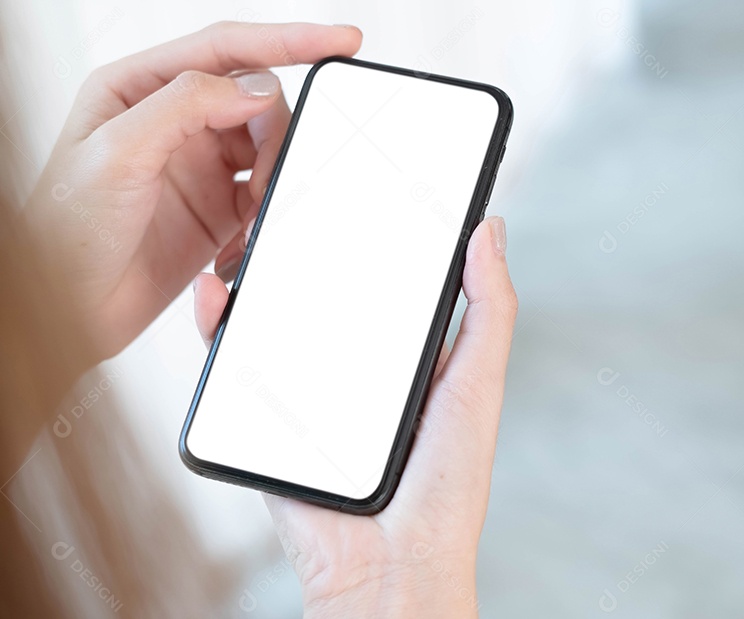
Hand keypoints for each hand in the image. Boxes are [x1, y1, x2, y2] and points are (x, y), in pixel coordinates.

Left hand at [24, 22, 362, 359]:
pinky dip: (267, 216)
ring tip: (253, 216)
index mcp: (137, 89)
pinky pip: (266, 197)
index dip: (288, 40)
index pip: (225, 48)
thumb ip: (186, 105)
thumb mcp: (118, 153)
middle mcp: (172, 121)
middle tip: (268, 179)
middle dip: (276, 137)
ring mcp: (198, 165)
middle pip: (257, 102)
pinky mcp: (218, 209)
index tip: (338, 41)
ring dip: (274, 179)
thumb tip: (256, 88)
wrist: (72, 310)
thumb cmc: (67, 232)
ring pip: (268, 149)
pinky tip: (242, 240)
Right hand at [194, 217, 515, 616]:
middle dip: (305, 249)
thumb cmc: (447, 483)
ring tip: (248, 234)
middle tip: (290, 196)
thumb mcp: (477, 383)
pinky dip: (219, 330)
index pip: (387, 282)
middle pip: (324, 296)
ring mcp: (307, 393)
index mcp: (407, 357)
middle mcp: (356, 370)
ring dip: (256, 281)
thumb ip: (488, 310)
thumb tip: (491, 229)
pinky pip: (234, 368)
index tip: (364, 185)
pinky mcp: (266, 420)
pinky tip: (218, 296)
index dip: (376, 236)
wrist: (390, 565)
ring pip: (273, 323)